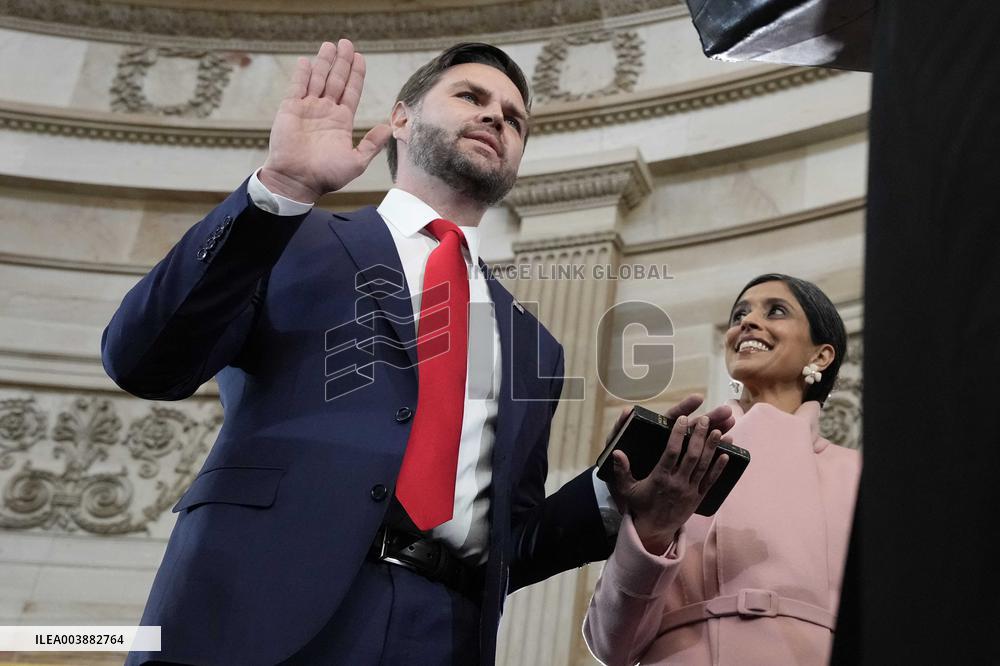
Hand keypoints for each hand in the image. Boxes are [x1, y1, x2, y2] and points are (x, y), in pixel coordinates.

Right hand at [259, 39, 392, 202]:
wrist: (297, 181)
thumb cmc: (326, 176)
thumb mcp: (356, 161)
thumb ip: (372, 144)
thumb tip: (389, 128)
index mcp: (341, 121)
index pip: (351, 92)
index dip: (356, 74)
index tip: (360, 57)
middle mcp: (325, 111)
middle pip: (336, 80)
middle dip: (342, 62)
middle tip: (346, 43)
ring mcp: (307, 108)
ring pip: (318, 79)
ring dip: (324, 62)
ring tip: (330, 45)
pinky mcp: (290, 109)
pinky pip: (297, 87)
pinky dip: (302, 73)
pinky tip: (308, 60)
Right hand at [604, 393, 732, 512]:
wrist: (654, 530)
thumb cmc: (640, 505)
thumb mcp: (626, 489)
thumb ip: (621, 470)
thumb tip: (616, 452)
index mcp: (659, 478)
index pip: (671, 452)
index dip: (678, 434)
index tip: (683, 419)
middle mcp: (676, 483)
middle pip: (691, 456)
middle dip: (699, 436)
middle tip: (706, 419)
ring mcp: (689, 491)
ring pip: (703, 466)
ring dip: (712, 448)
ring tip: (719, 431)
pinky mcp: (698, 498)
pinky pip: (711, 481)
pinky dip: (719, 468)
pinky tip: (727, 455)